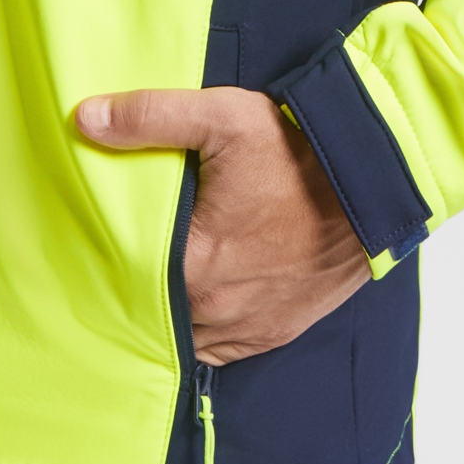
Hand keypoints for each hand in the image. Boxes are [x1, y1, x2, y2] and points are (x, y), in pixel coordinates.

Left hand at [76, 87, 369, 363]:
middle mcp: (217, 308)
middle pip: (153, 311)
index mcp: (193, 265)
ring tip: (154, 282)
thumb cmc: (299, 150)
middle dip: (135, 289)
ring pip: (186, 334)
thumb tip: (87, 118)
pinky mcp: (276, 329)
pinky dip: (204, 329)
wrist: (376, 181)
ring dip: (170, 313)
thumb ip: (150, 117)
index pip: (123, 281)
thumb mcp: (222, 117)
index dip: (105, 265)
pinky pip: (222, 347)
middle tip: (117, 262)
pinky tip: (194, 303)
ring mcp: (249, 325)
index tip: (89, 250)